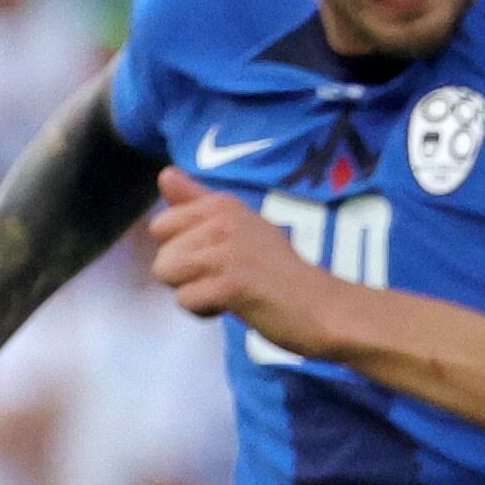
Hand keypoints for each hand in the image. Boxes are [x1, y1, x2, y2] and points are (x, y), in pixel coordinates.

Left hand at [147, 168, 342, 352]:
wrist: (322, 307)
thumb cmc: (279, 272)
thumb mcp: (239, 225)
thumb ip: (198, 202)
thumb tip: (165, 174)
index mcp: (222, 204)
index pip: (161, 225)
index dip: (183, 250)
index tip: (218, 258)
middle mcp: (222, 220)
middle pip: (162, 253)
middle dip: (184, 274)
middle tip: (224, 277)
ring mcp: (226, 251)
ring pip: (168, 275)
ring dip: (193, 293)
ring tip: (228, 292)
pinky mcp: (230, 283)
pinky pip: (186, 300)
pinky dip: (204, 311)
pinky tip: (234, 305)